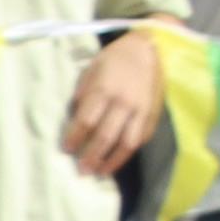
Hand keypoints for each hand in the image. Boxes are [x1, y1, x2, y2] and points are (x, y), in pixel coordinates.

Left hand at [61, 29, 163, 176]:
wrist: (151, 48)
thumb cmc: (116, 57)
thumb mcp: (93, 68)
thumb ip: (83, 92)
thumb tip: (74, 115)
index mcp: (105, 89)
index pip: (86, 121)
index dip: (75, 138)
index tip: (66, 150)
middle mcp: (124, 102)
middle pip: (105, 136)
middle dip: (91, 156)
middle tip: (81, 170)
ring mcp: (141, 110)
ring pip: (126, 143)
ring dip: (112, 161)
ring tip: (100, 172)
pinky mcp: (153, 114)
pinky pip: (141, 138)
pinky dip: (129, 152)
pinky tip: (118, 160)